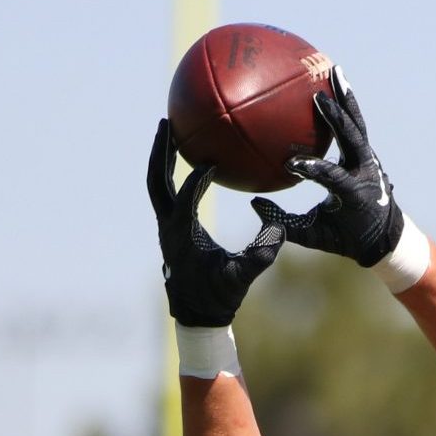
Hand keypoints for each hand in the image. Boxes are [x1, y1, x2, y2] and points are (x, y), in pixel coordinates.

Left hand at [147, 119, 282, 327]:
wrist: (197, 312)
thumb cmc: (219, 296)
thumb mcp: (240, 278)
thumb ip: (259, 256)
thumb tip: (279, 228)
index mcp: (182, 234)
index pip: (185, 198)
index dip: (197, 178)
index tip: (214, 161)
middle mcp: (168, 226)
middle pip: (156, 181)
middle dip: (161, 152)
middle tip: (167, 123)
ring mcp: (166, 225)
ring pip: (158, 184)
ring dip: (163, 159)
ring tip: (172, 131)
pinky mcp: (171, 226)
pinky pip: (168, 192)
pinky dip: (173, 173)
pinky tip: (189, 159)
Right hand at [251, 68, 406, 268]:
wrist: (384, 235)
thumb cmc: (346, 238)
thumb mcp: (317, 237)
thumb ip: (287, 226)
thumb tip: (255, 205)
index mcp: (354, 194)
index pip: (333, 177)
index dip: (313, 168)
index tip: (289, 163)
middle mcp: (366, 172)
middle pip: (353, 140)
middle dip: (336, 120)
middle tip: (317, 98)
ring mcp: (369, 159)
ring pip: (358, 124)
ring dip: (346, 98)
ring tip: (334, 70)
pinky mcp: (366, 151)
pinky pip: (356, 124)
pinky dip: (347, 103)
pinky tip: (336, 81)